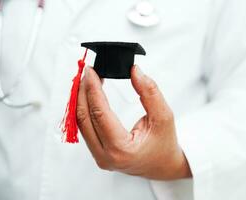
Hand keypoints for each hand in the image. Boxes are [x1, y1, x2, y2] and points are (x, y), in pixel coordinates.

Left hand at [77, 66, 191, 179]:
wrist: (162, 166)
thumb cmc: (165, 145)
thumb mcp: (164, 116)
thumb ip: (150, 92)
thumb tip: (135, 72)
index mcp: (121, 150)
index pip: (99, 113)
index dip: (93, 89)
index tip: (91, 72)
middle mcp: (105, 156)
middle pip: (83, 118)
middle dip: (83, 92)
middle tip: (88, 73)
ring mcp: (99, 157)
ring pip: (80, 124)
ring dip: (81, 100)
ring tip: (87, 82)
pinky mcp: (97, 153)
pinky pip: (84, 129)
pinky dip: (84, 110)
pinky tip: (88, 97)